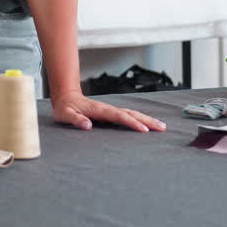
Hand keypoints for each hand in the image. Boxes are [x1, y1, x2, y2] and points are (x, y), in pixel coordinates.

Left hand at [51, 90, 165, 131]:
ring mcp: (111, 110)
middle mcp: (108, 108)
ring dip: (146, 119)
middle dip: (147, 120)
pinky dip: (140, 119)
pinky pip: (128, 115)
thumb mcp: (65, 115)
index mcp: (99, 110)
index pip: (119, 116)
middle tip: (162, 127)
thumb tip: (87, 125)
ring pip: (132, 113)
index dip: (131, 123)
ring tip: (161, 126)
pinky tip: (148, 124)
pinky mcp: (111, 113)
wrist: (66, 97)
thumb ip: (75, 119)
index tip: (143, 130)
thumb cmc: (65, 108)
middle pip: (131, 113)